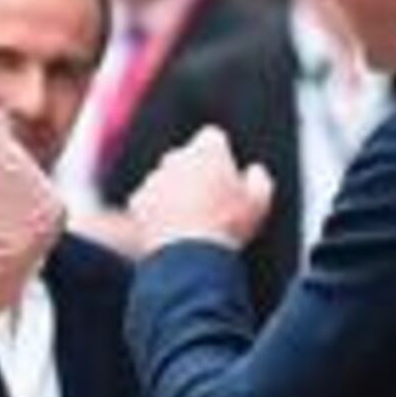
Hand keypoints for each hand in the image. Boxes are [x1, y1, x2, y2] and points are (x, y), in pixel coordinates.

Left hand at [126, 126, 274, 251]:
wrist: (188, 258)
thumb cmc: (228, 227)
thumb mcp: (259, 203)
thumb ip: (259, 179)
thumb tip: (254, 171)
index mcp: (206, 150)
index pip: (211, 138)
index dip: (219, 156)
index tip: (224, 175)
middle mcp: (174, 158)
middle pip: (184, 158)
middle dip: (193, 173)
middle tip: (208, 203)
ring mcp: (152, 180)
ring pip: (164, 180)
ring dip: (173, 194)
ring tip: (189, 223)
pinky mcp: (136, 203)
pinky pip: (147, 203)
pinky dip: (155, 214)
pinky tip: (170, 232)